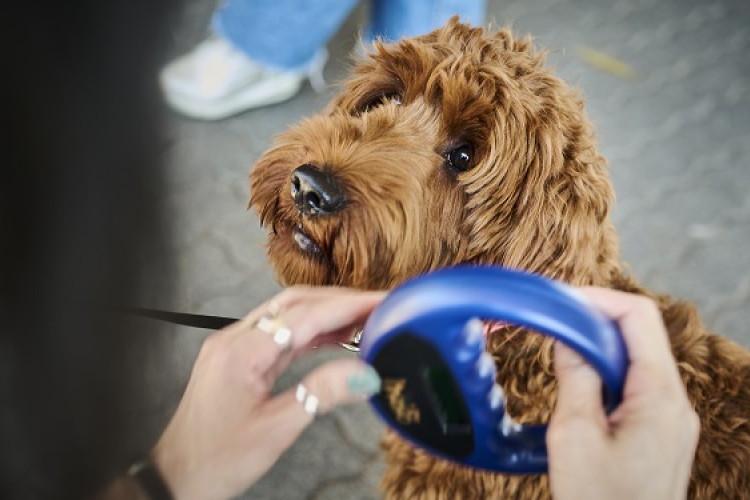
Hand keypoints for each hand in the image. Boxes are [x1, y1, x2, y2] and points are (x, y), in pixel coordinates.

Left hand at [152, 286, 384, 499]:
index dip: (349, 306)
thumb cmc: (218, 460)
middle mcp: (234, 338)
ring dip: (327, 311)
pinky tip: (336, 336)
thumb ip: (320, 395)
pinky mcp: (237, 356)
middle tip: (380, 306)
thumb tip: (365, 374)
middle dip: (341, 301)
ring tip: (366, 319)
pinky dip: (311, 329)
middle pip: (296, 303)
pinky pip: (278, 331)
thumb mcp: (276, 430)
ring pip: (287, 312)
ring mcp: (233, 344)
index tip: (382, 302)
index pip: (305, 316)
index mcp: (242, 353)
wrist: (177, 476)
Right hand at [547, 288, 699, 499]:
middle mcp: (675, 404)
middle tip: (551, 327)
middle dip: (592, 324)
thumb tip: (568, 336)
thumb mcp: (574, 437)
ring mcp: (670, 420)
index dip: (598, 299)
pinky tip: (575, 390)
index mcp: (661, 398)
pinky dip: (602, 376)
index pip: (639, 318)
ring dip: (595, 351)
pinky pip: (633, 387)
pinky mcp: (657, 434)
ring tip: (558, 359)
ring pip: (634, 360)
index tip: (560, 300)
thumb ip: (574, 377)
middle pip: (639, 335)